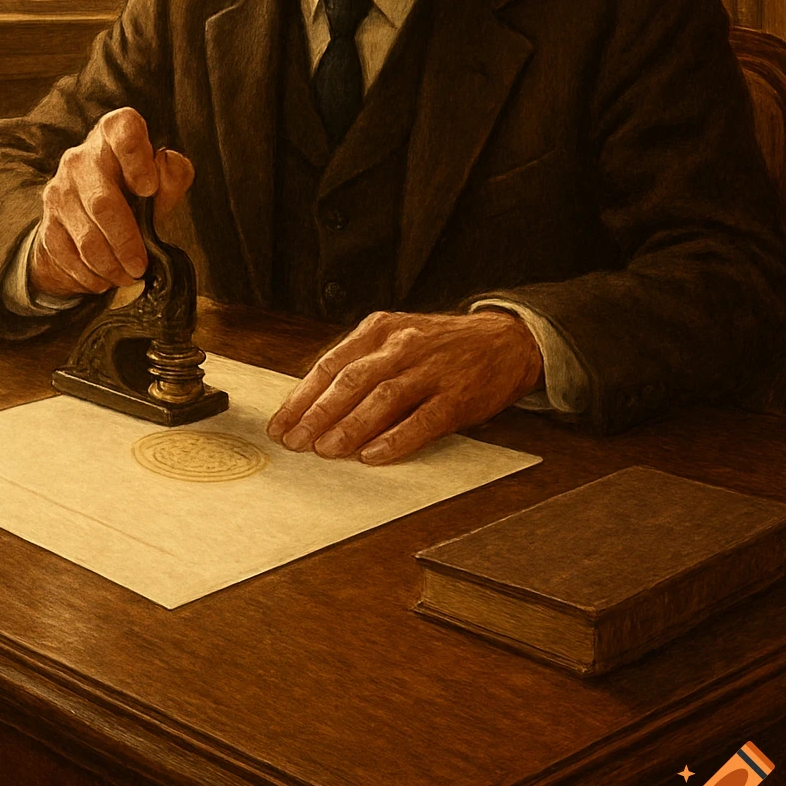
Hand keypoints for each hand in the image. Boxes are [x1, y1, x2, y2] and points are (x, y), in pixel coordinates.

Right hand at [29, 108, 193, 297]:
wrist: (96, 207)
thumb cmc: (140, 187)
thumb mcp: (164, 180)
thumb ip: (172, 174)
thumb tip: (166, 168)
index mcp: (114, 135)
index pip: (125, 133)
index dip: (137, 160)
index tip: (149, 189)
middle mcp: (81, 158)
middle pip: (102, 202)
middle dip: (125, 242)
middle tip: (141, 266)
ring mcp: (60, 190)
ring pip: (85, 236)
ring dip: (109, 265)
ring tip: (127, 277)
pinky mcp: (48, 221)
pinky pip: (65, 254)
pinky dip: (88, 274)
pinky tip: (104, 280)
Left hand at [266, 309, 542, 464]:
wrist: (505, 340)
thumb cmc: (440, 346)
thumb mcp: (397, 337)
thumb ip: (361, 363)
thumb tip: (316, 405)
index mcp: (381, 329)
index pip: (331, 364)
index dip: (302, 397)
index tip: (281, 424)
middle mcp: (403, 345)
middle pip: (351, 381)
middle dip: (317, 415)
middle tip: (295, 442)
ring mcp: (431, 370)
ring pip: (381, 399)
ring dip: (349, 428)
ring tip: (326, 451)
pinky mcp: (457, 396)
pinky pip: (421, 420)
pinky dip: (394, 440)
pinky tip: (372, 456)